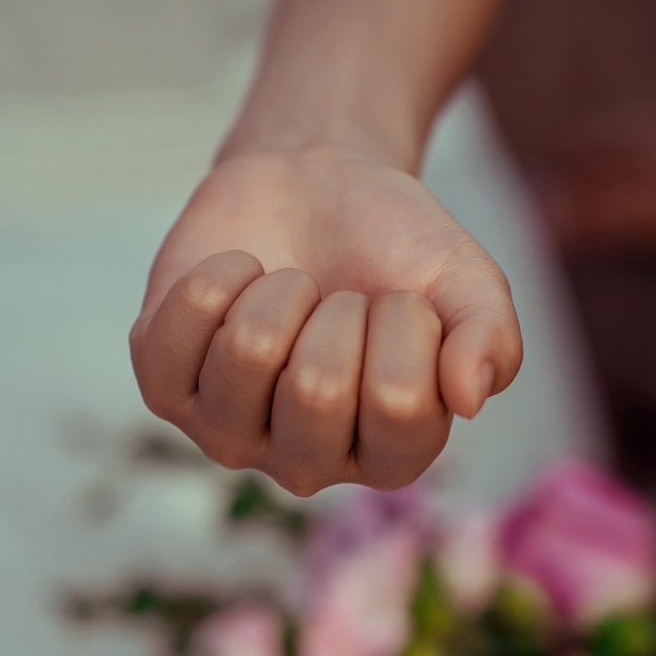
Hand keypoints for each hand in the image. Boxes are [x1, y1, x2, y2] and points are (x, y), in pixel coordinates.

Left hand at [130, 144, 522, 494]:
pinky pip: (180, 331)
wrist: (314, 188)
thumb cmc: (394, 250)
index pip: (399, 402)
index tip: (400, 303)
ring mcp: (230, 437)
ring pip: (249, 352)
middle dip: (336, 306)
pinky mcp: (165, 391)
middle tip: (338, 299)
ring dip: (277, 288)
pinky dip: (217, 276)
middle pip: (317, 387)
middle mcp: (309, 467)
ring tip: (289, 290)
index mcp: (392, 456)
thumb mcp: (466, 282)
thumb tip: (467, 397)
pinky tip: (238, 284)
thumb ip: (491, 338)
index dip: (405, 322)